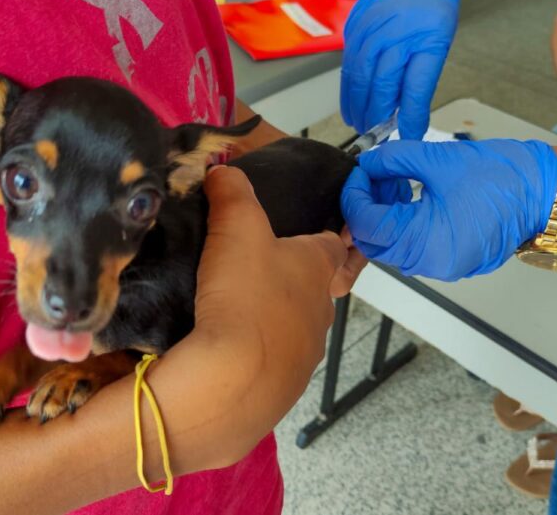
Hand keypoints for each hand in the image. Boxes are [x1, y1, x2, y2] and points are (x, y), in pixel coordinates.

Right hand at [193, 166, 346, 447]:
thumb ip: (231, 191)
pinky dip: (256, 353)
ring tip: (233, 309)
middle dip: (288, 278)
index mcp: (319, 267)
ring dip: (272, 317)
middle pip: (314, 287)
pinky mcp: (285, 386)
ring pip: (295, 326)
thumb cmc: (246, 293)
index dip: (319, 234)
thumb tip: (222, 169)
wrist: (235, 379)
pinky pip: (273, 361)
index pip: (333, 244)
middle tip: (250, 269)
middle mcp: (322, 310)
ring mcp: (306, 352)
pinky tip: (228, 348)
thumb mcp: (236, 226)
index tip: (298, 231)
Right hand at [341, 0, 462, 138]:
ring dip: (357, 106)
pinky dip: (348, 89)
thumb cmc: (430, 12)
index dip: (411, 116)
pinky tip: (350, 103)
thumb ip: (421, 81)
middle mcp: (393, 37)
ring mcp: (370, 32)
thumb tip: (409, 117)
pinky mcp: (354, 30)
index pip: (415, 88)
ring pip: (359, 79)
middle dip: (376, 116)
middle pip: (381, 86)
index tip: (409, 136)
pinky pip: (348, 66)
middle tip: (374, 135)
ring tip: (359, 125)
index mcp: (423, 41)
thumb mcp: (438, 45)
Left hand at [341, 140, 556, 280]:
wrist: (546, 192)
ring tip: (393, 181)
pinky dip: (401, 223)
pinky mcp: (449, 259)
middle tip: (372, 176)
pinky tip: (407, 195)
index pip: (368, 225)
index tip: (358, 172)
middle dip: (365, 208)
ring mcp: (441, 265)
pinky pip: (411, 246)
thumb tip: (367, 163)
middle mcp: (431, 263)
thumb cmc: (503, 177)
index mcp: (426, 242)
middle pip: (375, 242)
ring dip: (383, 215)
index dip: (354, 196)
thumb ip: (393, 161)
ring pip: (391, 246)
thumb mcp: (436, 159)